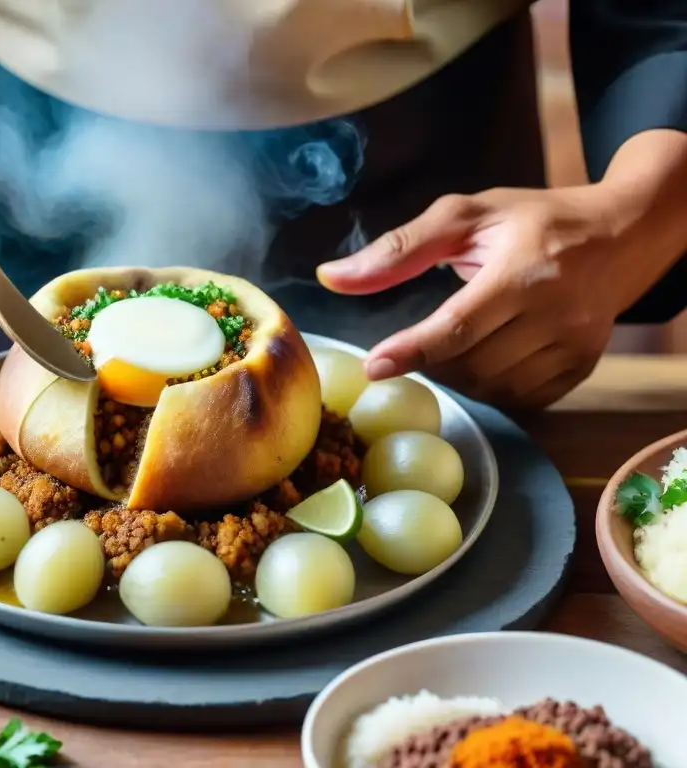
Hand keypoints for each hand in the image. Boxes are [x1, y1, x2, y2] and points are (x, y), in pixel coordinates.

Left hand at [317, 186, 632, 408]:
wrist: (621, 233)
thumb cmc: (533, 220)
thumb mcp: (466, 216)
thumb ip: (399, 249)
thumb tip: (331, 277)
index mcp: (524, 270)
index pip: (458, 326)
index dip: (412, 350)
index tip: (374, 367)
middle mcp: (556, 313)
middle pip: (472, 364)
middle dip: (431, 361)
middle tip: (416, 343)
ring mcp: (575, 345)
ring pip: (494, 388)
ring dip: (458, 376)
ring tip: (452, 345)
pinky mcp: (583, 366)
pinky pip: (522, 398)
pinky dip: (491, 388)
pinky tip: (484, 358)